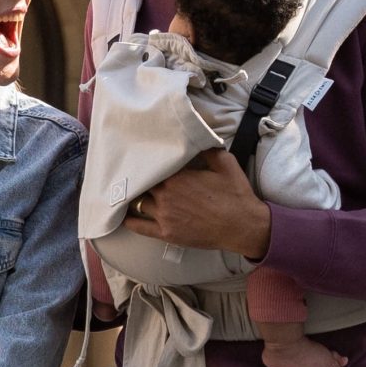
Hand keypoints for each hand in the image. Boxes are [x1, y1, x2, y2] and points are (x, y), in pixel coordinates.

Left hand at [126, 150, 272, 260]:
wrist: (242, 226)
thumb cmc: (235, 194)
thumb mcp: (225, 162)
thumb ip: (208, 148)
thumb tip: (198, 133)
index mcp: (177, 176)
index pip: (154, 165)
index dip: (149, 162)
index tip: (147, 159)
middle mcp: (166, 195)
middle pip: (143, 183)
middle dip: (141, 178)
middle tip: (135, 174)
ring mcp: (164, 215)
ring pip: (138, 202)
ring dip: (135, 196)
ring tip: (130, 191)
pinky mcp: (165, 233)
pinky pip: (139, 226)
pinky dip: (129, 220)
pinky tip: (123, 214)